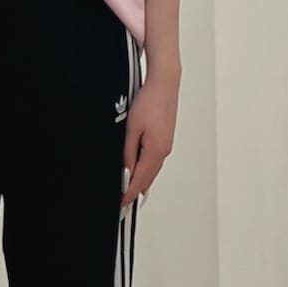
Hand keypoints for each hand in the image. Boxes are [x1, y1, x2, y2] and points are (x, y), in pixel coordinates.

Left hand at [121, 70, 179, 208]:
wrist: (164, 83)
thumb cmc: (149, 101)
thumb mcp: (131, 128)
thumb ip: (128, 152)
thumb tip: (125, 170)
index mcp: (156, 151)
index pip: (140, 180)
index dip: (129, 193)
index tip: (121, 203)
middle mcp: (164, 151)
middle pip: (148, 179)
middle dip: (135, 191)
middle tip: (123, 202)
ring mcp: (166, 145)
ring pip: (152, 170)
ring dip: (141, 181)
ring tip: (129, 191)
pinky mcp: (165, 139)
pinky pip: (155, 161)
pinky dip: (146, 170)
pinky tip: (140, 171)